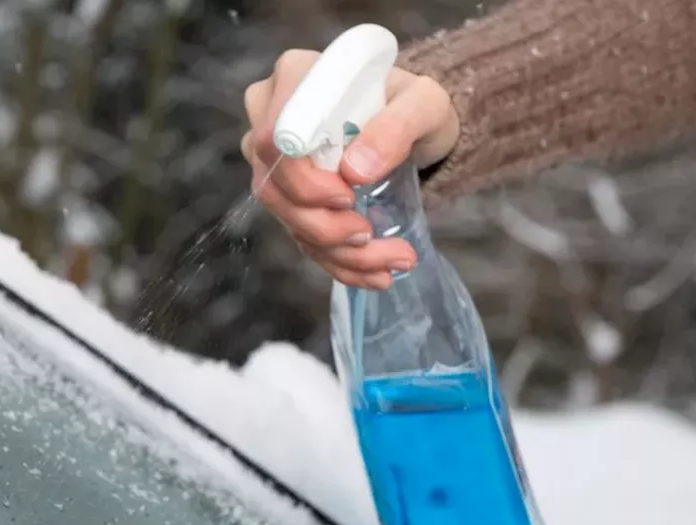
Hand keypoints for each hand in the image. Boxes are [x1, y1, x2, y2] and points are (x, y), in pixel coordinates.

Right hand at [241, 49, 459, 289]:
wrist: (415, 127)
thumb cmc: (414, 104)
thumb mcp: (424, 104)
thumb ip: (396, 126)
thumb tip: (357, 170)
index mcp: (295, 79)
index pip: (275, 137)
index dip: (302, 178)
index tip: (348, 195)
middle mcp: (271, 118)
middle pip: (273, 186)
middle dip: (322, 225)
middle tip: (369, 235)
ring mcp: (274, 161)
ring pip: (286, 218)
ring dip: (336, 252)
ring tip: (390, 261)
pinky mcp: (288, 195)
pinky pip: (300, 236)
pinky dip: (338, 263)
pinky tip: (374, 274)